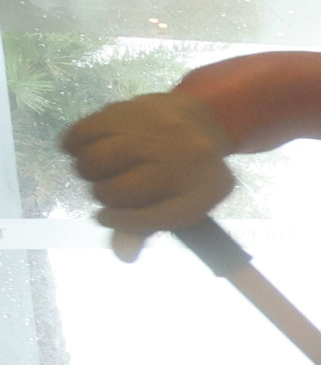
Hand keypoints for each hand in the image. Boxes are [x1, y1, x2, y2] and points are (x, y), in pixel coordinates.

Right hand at [63, 89, 235, 260]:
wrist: (202, 119)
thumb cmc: (186, 172)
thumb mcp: (180, 203)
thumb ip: (148, 227)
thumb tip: (123, 255)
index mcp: (201, 191)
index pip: (149, 220)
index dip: (121, 222)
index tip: (107, 216)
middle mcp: (185, 160)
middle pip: (115, 191)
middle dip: (103, 194)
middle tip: (110, 184)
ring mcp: (159, 132)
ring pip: (95, 161)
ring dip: (88, 169)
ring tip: (100, 166)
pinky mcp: (135, 109)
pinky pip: (83, 132)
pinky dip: (75, 143)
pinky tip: (85, 146)